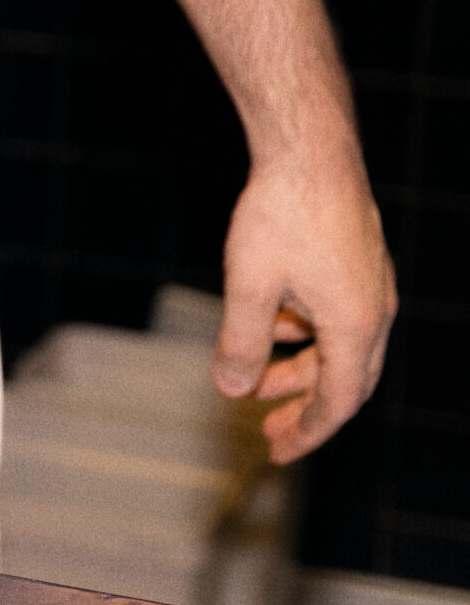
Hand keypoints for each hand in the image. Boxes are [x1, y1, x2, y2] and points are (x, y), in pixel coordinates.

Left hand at [214, 150, 395, 462]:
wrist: (310, 151)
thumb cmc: (281, 215)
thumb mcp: (248, 286)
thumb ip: (241, 344)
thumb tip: (231, 391)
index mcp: (354, 325)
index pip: (338, 402)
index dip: (308, 432)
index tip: (278, 454)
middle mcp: (374, 310)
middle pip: (345, 380)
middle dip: (305, 410)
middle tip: (269, 436)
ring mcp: (370, 285)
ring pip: (338, 347)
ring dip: (300, 370)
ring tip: (257, 384)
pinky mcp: (356, 263)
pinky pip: (335, 317)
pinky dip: (304, 334)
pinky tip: (269, 327)